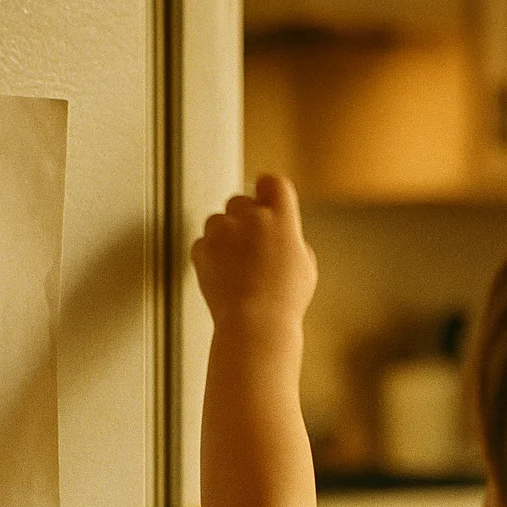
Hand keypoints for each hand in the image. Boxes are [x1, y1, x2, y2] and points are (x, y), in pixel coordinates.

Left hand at [191, 175, 317, 331]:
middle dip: (243, 217)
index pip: (272, 182)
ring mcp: (222, 232)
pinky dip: (210, 255)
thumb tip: (278, 231)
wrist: (255, 324)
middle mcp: (250, 217)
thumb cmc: (285, 300)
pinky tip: (225, 276)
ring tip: (237, 265)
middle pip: (240, 200)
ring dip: (224, 235)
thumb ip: (290, 238)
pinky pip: (203, 243)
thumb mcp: (304, 264)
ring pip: (217, 220)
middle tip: (251, 245)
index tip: (266, 201)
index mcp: (281, 218)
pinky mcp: (201, 249)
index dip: (268, 191)